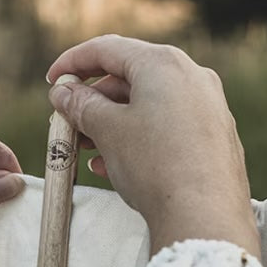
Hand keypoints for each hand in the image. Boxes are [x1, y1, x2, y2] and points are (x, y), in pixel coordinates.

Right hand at [47, 35, 258, 257]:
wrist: (205, 217)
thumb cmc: (155, 164)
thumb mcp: (108, 130)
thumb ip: (81, 105)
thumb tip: (64, 92)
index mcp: (163, 63)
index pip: (107, 49)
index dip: (72, 63)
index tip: (52, 81)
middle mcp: (192, 76)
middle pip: (129, 76)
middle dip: (93, 100)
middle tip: (67, 122)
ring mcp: (208, 106)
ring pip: (148, 104)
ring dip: (112, 122)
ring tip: (85, 149)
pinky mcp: (215, 136)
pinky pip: (167, 125)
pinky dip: (137, 136)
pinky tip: (113, 165)